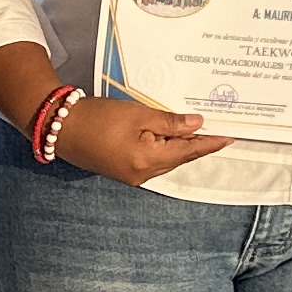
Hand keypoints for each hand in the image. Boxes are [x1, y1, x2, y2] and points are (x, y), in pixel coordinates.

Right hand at [50, 94, 232, 185]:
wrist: (62, 128)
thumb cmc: (98, 118)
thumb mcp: (138, 114)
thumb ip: (169, 122)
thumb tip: (196, 125)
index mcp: (148, 160)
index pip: (188, 151)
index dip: (209, 143)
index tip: (229, 138)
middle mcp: (143, 174)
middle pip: (178, 158)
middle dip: (196, 144)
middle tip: (217, 131)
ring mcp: (132, 176)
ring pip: (166, 160)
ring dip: (179, 147)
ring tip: (195, 132)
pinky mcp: (123, 172)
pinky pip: (152, 161)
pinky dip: (163, 149)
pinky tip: (168, 137)